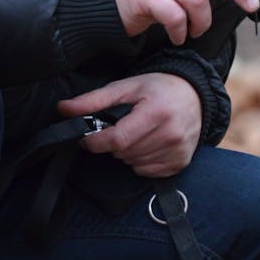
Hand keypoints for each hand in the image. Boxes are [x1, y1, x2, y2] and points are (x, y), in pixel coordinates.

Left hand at [58, 73, 201, 176]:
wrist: (196, 95)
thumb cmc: (159, 89)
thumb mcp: (126, 87)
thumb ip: (93, 100)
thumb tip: (63, 109)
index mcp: (156, 112)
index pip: (117, 140)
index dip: (96, 142)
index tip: (89, 138)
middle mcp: (170, 134)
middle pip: (123, 153)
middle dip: (114, 144)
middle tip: (121, 128)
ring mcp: (177, 150)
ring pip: (133, 164)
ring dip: (127, 153)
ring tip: (137, 134)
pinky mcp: (181, 162)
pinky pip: (146, 172)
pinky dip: (141, 162)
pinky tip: (148, 144)